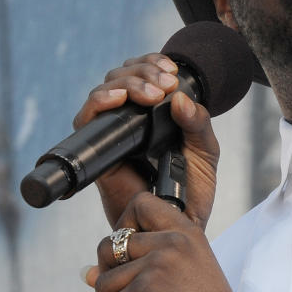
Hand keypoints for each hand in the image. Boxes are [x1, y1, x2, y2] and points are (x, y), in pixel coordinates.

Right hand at [72, 53, 220, 228]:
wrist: (177, 227)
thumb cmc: (191, 193)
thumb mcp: (205, 152)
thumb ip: (198, 124)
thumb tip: (180, 98)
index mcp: (155, 115)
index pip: (144, 75)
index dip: (153, 64)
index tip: (172, 71)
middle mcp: (131, 121)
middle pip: (122, 76)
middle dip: (144, 72)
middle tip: (165, 84)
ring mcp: (114, 136)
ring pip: (106, 90)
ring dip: (128, 82)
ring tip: (153, 93)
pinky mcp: (99, 153)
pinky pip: (86, 119)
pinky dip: (100, 101)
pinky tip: (119, 98)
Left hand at [87, 193, 265, 291]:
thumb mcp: (186, 275)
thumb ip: (143, 264)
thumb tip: (87, 273)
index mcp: (186, 233)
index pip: (140, 203)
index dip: (123, 225)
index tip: (128, 254)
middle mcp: (171, 244)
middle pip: (108, 246)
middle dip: (108, 276)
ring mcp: (156, 269)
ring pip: (102, 282)